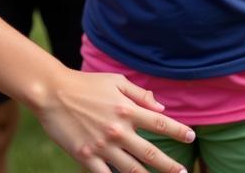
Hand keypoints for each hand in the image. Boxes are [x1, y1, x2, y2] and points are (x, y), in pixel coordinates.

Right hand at [35, 68, 193, 172]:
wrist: (53, 93)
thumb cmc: (86, 84)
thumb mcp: (115, 81)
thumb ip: (139, 94)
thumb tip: (161, 108)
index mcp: (127, 109)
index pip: (159, 123)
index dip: (178, 131)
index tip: (191, 137)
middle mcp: (118, 130)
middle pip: (151, 152)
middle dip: (170, 165)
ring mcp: (103, 146)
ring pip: (132, 170)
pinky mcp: (87, 157)